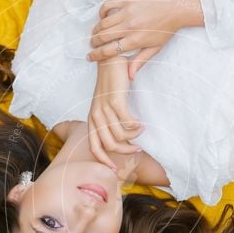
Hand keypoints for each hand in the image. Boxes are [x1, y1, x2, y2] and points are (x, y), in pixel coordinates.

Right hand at [86, 0, 201, 78]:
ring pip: (102, 22)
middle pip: (102, 37)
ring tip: (97, 32)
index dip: (96, 55)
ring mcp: (127, 11)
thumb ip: (140, 61)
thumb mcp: (155, 49)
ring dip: (96, 29)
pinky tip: (104, 17)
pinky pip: (107, 5)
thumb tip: (129, 76)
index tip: (90, 57)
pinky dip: (102, 13)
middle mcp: (129, 26)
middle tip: (93, 44)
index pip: (108, 51)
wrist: (176, 7)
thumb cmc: (167, 29)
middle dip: (93, 42)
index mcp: (135, 40)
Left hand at [87, 56, 144, 170]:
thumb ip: (111, 123)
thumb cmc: (111, 86)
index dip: (104, 161)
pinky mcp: (114, 101)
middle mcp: (95, 116)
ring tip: (141, 129)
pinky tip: (140, 123)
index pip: (94, 147)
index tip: (115, 169)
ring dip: (134, 135)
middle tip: (138, 148)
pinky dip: (135, 126)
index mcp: (92, 120)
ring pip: (120, 135)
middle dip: (126, 150)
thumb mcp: (106, 107)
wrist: (111, 62)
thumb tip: (123, 141)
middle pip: (110, 145)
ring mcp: (104, 109)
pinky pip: (127, 122)